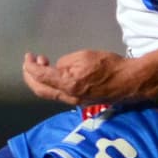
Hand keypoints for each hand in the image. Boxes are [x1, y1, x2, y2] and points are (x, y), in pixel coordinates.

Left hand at [22, 48, 155, 105]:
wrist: (129, 81)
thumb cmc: (110, 65)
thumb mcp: (85, 56)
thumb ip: (66, 62)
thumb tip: (58, 68)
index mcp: (69, 84)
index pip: (41, 77)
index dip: (30, 67)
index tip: (28, 57)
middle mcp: (69, 96)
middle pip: (40, 90)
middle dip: (30, 76)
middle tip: (29, 63)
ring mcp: (75, 101)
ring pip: (49, 93)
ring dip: (40, 80)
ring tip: (42, 65)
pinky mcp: (80, 101)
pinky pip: (59, 94)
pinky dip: (51, 84)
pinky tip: (55, 74)